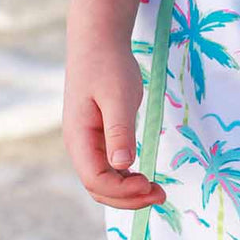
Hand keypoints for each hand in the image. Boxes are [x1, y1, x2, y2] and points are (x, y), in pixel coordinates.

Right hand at [62, 40, 166, 209]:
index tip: (149, 184)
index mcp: (78, 137)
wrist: (99, 41)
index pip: (95, 180)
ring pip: (103, 179)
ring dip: (128, 191)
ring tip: (157, 190)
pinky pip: (108, 167)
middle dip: (128, 198)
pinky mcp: (98, 136)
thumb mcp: (118, 96)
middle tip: (160, 196)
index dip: (122, 191)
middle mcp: (79, 145)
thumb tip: (122, 166)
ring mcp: (86, 142)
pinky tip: (143, 176)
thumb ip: (119, 130)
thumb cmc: (109, 65)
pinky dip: (126, 177)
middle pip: (98, 187)